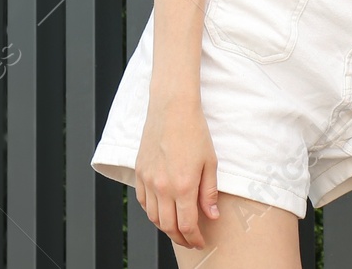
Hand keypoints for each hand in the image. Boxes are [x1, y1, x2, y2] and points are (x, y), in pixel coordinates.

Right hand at [135, 98, 221, 247]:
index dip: (193, 238)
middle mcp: (162, 187)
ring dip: (165, 227)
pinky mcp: (139, 172)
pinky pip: (143, 201)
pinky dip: (152, 212)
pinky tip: (162, 211)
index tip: (199, 242)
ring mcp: (148, 180)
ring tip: (177, 228)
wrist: (172, 108)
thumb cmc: (194, 132)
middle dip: (180, 238)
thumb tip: (211, 215)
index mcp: (183, 186)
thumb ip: (209, 192)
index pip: (186, 224)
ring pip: (153, 217)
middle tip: (190, 240)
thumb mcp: (210, 162)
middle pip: (168, 225)